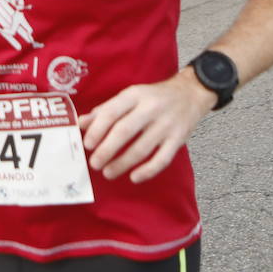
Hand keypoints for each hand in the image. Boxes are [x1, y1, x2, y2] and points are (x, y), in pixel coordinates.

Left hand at [78, 70, 214, 183]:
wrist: (191, 93)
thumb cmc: (154, 97)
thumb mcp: (130, 96)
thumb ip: (106, 110)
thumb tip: (81, 124)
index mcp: (135, 95)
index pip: (112, 112)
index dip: (97, 130)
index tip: (86, 145)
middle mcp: (151, 108)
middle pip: (125, 131)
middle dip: (106, 149)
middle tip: (94, 163)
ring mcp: (166, 124)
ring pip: (142, 148)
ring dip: (122, 163)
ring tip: (108, 172)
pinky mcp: (179, 139)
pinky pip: (163, 159)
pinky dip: (148, 170)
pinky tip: (134, 177)